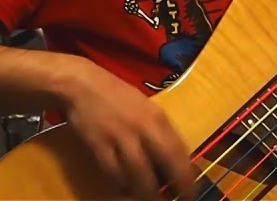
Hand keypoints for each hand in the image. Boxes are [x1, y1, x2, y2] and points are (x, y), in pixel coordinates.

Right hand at [58, 56, 194, 200]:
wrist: (84, 85)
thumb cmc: (119, 98)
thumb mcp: (148, 109)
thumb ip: (160, 131)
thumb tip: (175, 158)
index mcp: (158, 119)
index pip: (179, 151)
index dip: (187, 174)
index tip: (192, 191)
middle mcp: (143, 128)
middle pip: (163, 163)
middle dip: (173, 187)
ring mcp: (120, 137)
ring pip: (138, 173)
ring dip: (146, 192)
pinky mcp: (99, 145)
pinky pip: (113, 172)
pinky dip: (121, 184)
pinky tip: (125, 189)